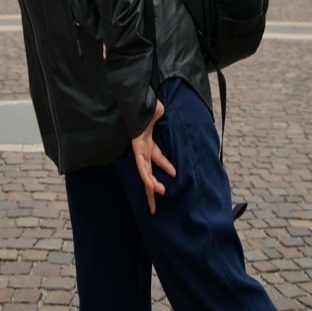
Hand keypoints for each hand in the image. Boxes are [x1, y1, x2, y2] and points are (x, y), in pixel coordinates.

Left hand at [131, 99, 174, 214]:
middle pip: (148, 174)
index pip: (159, 158)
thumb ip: (159, 114)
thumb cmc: (146, 106)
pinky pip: (142, 167)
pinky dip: (147, 176)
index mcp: (148, 143)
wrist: (138, 104)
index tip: (174, 173)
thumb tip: (163, 109)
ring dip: (151, 186)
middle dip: (151, 190)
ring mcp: (139, 151)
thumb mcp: (157, 112)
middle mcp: (143, 150)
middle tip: (153, 207)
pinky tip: (151, 185)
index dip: (166, 166)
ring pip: (145, 174)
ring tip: (158, 196)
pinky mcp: (137, 150)